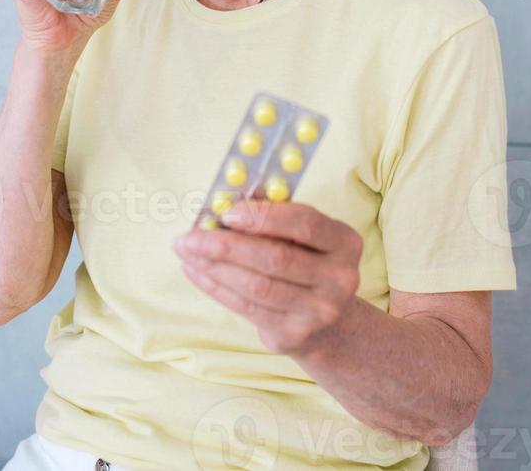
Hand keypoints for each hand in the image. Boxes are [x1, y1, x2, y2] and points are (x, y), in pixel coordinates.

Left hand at [173, 199, 362, 356]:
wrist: (327, 322)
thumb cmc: (306, 260)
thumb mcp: (302, 234)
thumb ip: (272, 210)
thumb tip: (226, 195)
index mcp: (344, 242)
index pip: (305, 224)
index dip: (264, 217)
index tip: (228, 212)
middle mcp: (339, 279)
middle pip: (275, 258)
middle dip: (227, 245)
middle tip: (190, 234)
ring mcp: (318, 312)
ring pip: (256, 286)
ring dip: (214, 266)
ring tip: (186, 250)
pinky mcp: (293, 336)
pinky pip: (246, 308)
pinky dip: (215, 287)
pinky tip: (194, 270)